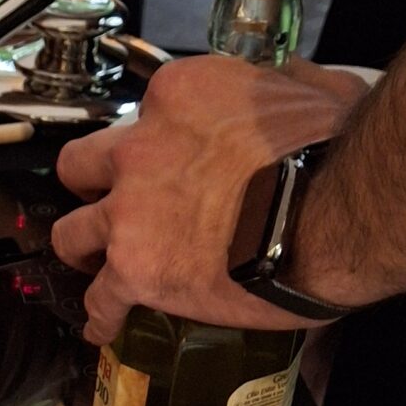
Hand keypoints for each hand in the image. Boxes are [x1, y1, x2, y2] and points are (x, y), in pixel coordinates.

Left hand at [51, 55, 368, 345]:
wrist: (333, 209)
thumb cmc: (333, 149)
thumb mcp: (315, 87)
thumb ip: (289, 82)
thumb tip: (294, 79)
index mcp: (179, 96)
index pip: (145, 113)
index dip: (156, 141)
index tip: (167, 159)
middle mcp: (139, 146)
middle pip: (84, 166)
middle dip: (92, 187)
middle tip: (108, 205)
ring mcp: (129, 211)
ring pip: (71, 233)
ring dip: (82, 250)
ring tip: (94, 267)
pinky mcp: (134, 269)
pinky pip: (100, 299)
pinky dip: (102, 315)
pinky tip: (105, 325)